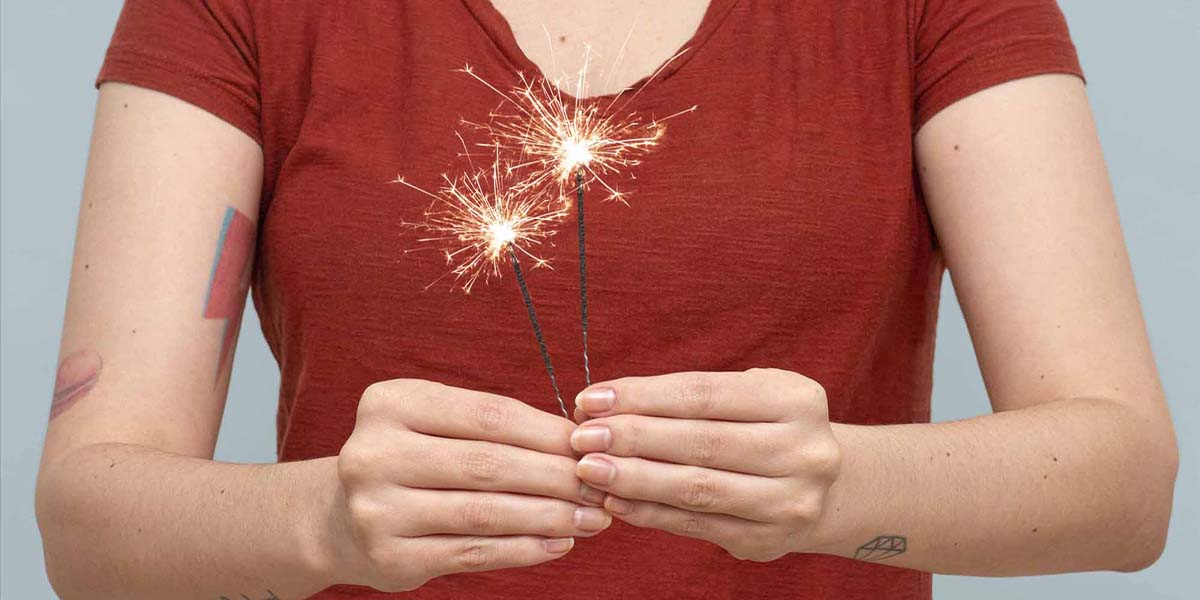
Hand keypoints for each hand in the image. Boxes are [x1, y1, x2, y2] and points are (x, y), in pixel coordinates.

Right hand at [330, 379, 610, 591]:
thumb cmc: (411, 458)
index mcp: (389, 404)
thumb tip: (579, 441)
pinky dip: (523, 549)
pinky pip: (473, 553)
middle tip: (601, 486)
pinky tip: (558, 543)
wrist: (340, 517)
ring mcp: (377, 510)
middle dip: (556, 477)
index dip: (546, 431)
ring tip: (591, 518)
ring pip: (484, 513)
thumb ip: (493, 425)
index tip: (591, 444)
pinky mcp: (390, 558)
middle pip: (488, 465)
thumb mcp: (435, 422)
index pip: (487, 416)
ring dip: (549, 517)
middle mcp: (373, 454)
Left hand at [570, 368, 839, 561]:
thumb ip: (683, 398)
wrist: (824, 488)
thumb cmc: (763, 428)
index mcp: (797, 399)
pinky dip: (649, 512)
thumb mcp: (744, 396)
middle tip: (582, 437)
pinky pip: (695, 525)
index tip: (592, 399)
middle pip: (701, 442)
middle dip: (632, 438)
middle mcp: (803, 451)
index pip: (704, 394)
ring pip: (697, 488)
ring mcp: (789, 501)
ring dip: (635, 479)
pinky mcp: (765, 541)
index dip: (643, 397)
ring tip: (589, 470)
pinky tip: (615, 500)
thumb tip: (601, 405)